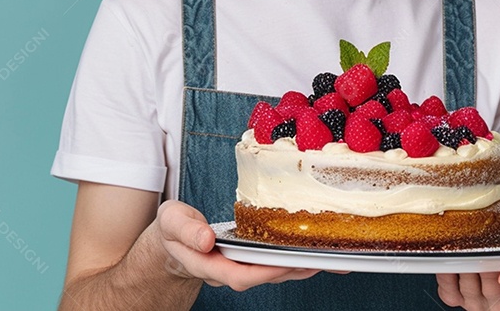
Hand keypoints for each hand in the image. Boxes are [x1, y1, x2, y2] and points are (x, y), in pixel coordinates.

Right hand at [153, 200, 323, 291]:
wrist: (172, 239)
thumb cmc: (173, 228)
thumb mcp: (171, 221)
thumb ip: (186, 230)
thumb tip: (205, 239)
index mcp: (207, 264)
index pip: (238, 275)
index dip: (262, 272)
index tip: (283, 264)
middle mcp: (226, 270)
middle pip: (262, 277)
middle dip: (291, 271)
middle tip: (319, 261)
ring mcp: (238, 267)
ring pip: (270, 272)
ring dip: (298, 267)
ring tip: (327, 260)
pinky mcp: (247, 261)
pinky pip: (271, 263)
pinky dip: (292, 259)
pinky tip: (311, 254)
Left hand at [435, 224, 499, 309]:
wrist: (499, 252)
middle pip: (491, 288)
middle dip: (484, 268)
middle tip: (478, 248)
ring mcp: (477, 302)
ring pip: (468, 288)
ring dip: (464, 268)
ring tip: (463, 248)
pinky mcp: (455, 298)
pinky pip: (448, 290)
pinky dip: (446, 274)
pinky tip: (449, 258)